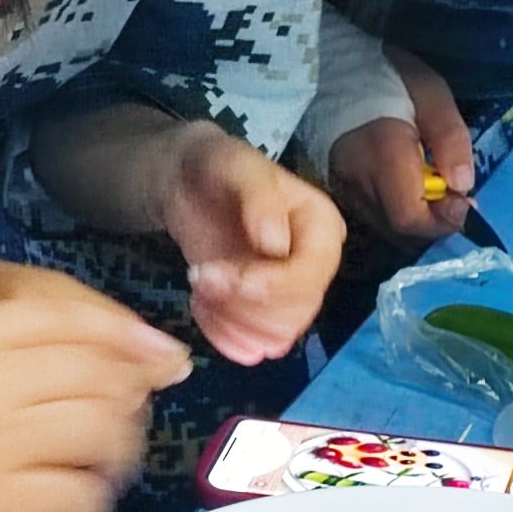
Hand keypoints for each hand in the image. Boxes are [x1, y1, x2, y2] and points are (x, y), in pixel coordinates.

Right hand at [0, 296, 192, 511]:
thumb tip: (65, 366)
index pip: (64, 318)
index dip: (125, 335)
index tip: (159, 357)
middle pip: (95, 372)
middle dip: (129, 402)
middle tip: (125, 431)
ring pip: (99, 431)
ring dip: (117, 456)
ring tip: (101, 473)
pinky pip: (79, 495)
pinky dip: (91, 503)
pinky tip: (76, 509)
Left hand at [160, 124, 345, 366]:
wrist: (189, 185)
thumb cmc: (217, 168)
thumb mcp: (235, 165)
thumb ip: (259, 197)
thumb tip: (276, 244)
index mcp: (322, 227)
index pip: (311, 275)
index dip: (269, 285)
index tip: (222, 276)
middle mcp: (316, 266)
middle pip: (295, 312)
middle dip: (242, 304)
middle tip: (199, 278)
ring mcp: (291, 294)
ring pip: (276, 336)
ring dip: (231, 320)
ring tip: (200, 286)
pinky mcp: (265, 315)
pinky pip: (255, 346)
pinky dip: (224, 336)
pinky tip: (201, 306)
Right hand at [328, 44, 475, 243]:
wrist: (331, 69)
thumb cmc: (387, 77)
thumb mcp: (430, 92)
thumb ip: (449, 138)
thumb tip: (463, 187)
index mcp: (382, 156)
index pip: (410, 216)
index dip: (444, 220)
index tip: (466, 202)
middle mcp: (358, 181)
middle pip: (401, 230)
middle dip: (435, 222)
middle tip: (455, 197)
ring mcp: (345, 188)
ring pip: (387, 227)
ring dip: (419, 219)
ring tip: (436, 190)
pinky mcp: (340, 189)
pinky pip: (375, 215)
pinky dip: (400, 212)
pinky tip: (412, 189)